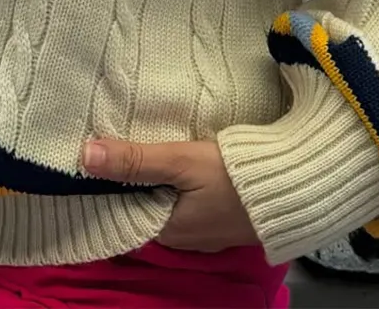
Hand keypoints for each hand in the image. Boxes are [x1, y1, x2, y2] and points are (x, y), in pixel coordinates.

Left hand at [79, 137, 258, 252]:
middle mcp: (182, 237)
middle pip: (145, 206)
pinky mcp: (223, 217)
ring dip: (156, 179)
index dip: (107, 185)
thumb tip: (84, 155)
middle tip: (115, 139)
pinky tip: (176, 160)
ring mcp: (205, 230)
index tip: (91, 156)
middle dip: (132, 178)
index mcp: (166, 230)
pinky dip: (178, 183)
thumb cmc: (235, 177)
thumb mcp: (180, 162)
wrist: (294, 187)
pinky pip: (189, 202)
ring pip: (167, 203)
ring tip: (139, 142)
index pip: (123, 211)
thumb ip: (135, 160)